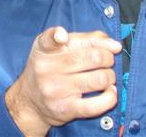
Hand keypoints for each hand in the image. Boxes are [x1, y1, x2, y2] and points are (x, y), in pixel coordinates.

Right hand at [5, 27, 121, 135]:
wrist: (31, 101)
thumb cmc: (50, 68)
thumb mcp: (57, 47)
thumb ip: (85, 39)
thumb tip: (115, 45)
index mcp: (44, 48)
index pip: (50, 39)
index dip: (57, 36)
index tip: (63, 37)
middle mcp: (47, 68)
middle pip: (91, 57)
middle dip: (107, 57)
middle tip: (107, 60)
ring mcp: (56, 89)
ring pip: (99, 79)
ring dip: (110, 76)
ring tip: (107, 76)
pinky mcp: (66, 109)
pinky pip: (96, 105)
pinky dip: (110, 97)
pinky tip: (109, 91)